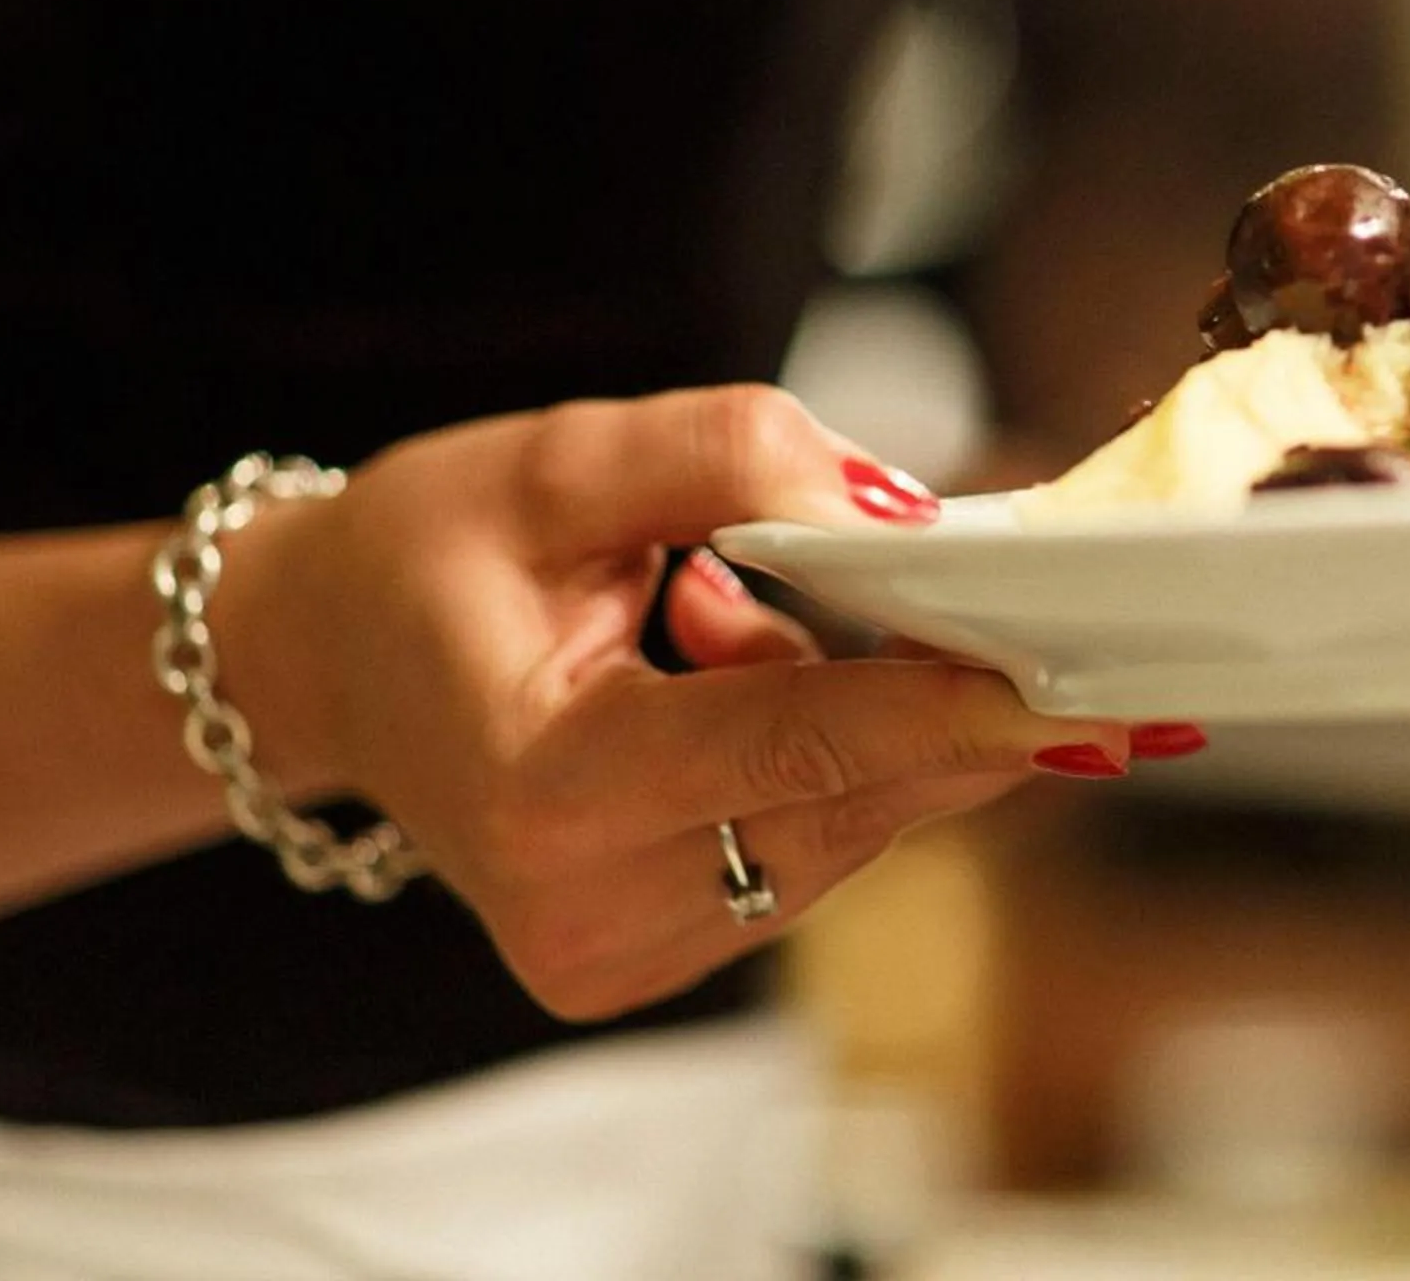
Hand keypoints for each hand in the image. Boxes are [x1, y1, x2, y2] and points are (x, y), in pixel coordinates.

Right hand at [222, 385, 1146, 1020]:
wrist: (326, 664)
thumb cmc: (424, 558)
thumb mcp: (559, 461)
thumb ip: (731, 457)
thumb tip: (904, 507)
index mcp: (543, 792)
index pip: (793, 746)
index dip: (947, 710)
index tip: (1083, 692)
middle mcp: (586, 905)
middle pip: (852, 796)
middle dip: (960, 701)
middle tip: (1072, 616)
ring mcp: (626, 950)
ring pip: (853, 823)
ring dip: (874, 711)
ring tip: (732, 601)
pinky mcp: (660, 952)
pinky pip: (817, 838)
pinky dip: (830, 748)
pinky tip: (742, 664)